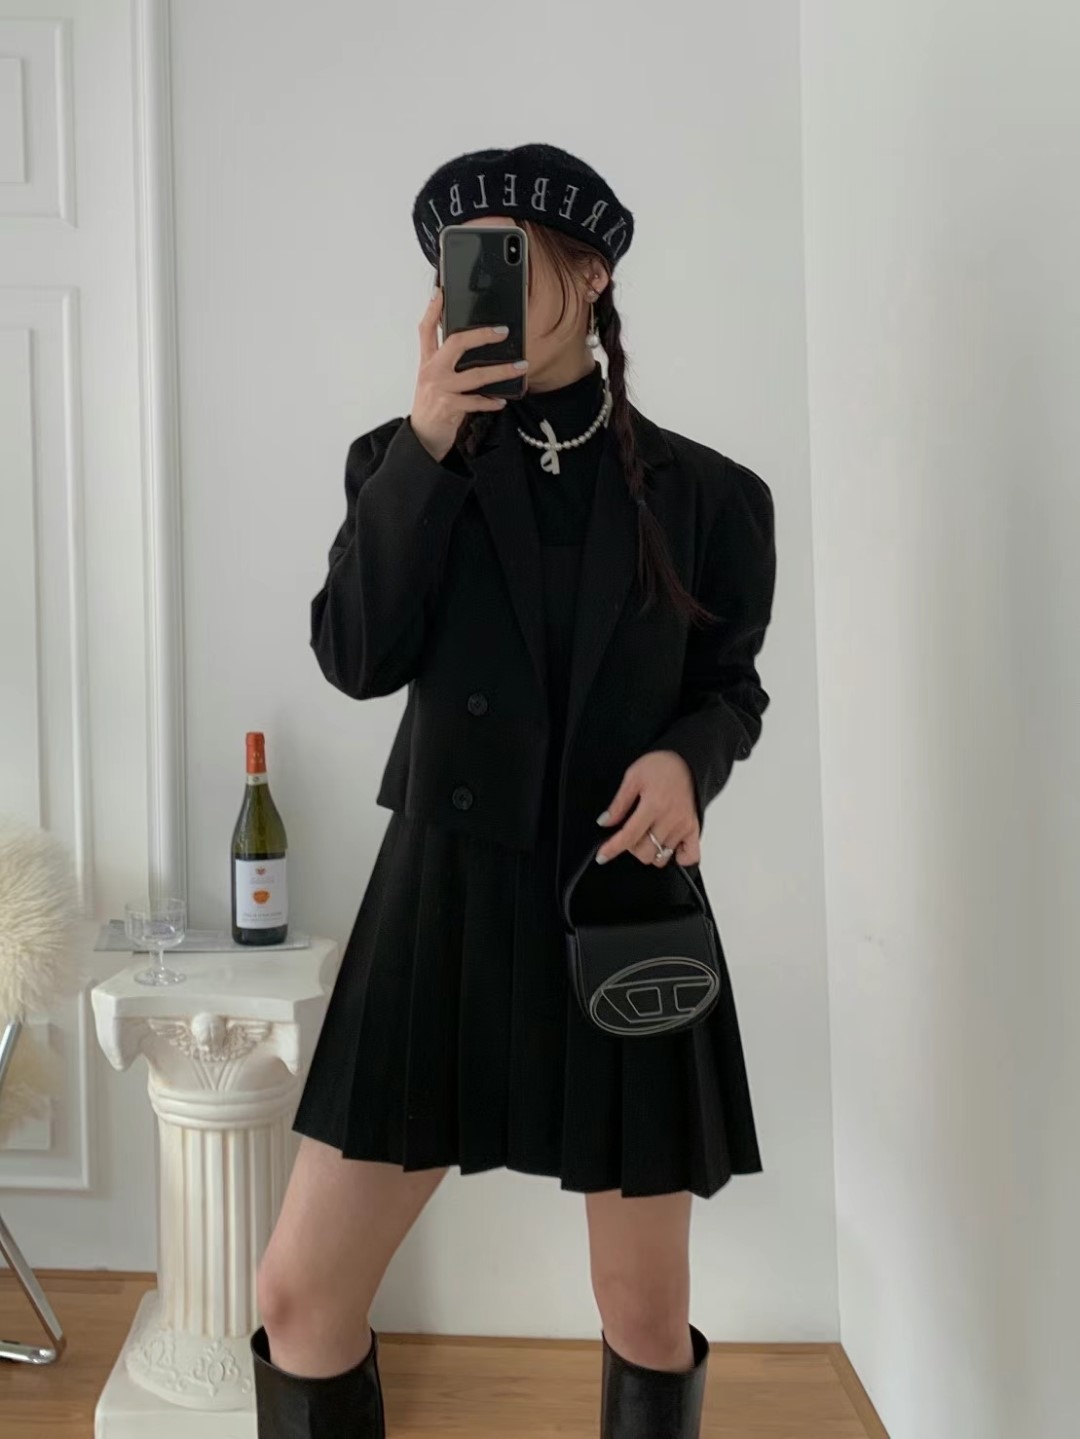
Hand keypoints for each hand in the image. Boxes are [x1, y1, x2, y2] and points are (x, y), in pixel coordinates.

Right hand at [410, 288, 526, 461]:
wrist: (423, 437)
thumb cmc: (432, 406)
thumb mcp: (433, 380)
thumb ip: (446, 363)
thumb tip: (475, 348)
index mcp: (427, 362)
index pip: (426, 330)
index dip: (432, 309)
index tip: (441, 291)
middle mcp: (431, 372)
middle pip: (455, 343)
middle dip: (481, 334)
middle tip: (502, 331)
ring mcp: (440, 389)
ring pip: (475, 374)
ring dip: (501, 370)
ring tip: (521, 366)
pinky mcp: (448, 407)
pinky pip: (476, 401)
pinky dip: (491, 402)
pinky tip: (502, 401)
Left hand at [594, 750, 700, 866]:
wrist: (687, 759)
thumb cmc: (660, 766)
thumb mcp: (633, 777)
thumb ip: (619, 803)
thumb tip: (605, 822)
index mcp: (653, 805)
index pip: (630, 835)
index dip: (613, 849)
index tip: (602, 856)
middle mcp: (670, 819)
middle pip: (645, 852)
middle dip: (632, 847)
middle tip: (630, 833)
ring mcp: (684, 826)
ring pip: (662, 857)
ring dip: (650, 851)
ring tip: (647, 836)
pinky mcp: (694, 829)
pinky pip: (690, 857)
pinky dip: (677, 857)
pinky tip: (667, 846)